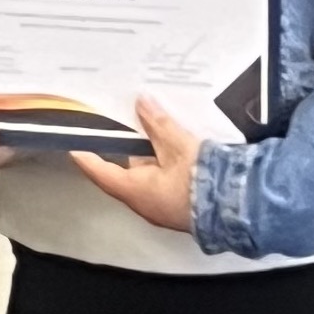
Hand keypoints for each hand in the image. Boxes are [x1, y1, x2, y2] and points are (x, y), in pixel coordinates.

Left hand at [68, 97, 202, 232]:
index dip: (87, 158)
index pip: (101, 172)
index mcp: (135, 190)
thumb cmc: (202, 182)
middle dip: (131, 147)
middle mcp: (144, 203)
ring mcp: (163, 207)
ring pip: (150, 175)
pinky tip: (180, 149)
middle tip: (131, 122)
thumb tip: (142, 104)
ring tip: (161, 129)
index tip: (75, 146)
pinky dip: (167, 165)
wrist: (238, 209)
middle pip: (128, 171)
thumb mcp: (178, 146)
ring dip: (154, 155)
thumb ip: (158, 125)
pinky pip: (166, 182)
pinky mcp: (180, 207)